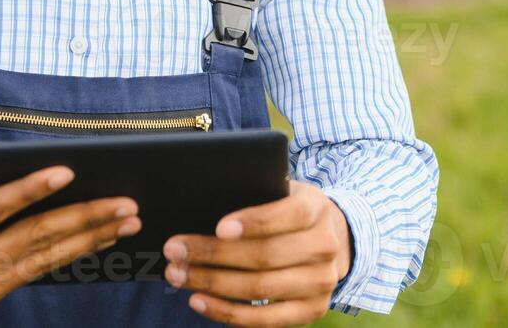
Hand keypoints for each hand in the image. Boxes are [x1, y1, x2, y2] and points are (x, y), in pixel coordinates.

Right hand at [0, 163, 140, 327]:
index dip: (28, 190)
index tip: (64, 171)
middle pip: (36, 237)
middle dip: (85, 218)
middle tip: (127, 202)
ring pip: (47, 257)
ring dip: (91, 236)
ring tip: (130, 218)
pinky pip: (39, 269)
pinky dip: (73, 252)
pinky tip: (101, 238)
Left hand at [162, 181, 351, 325]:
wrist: (332, 238)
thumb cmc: (289, 211)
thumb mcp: (282, 192)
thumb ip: (256, 197)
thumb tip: (200, 208)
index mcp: (316, 208)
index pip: (287, 215)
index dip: (254, 222)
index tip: (219, 227)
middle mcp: (325, 246)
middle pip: (265, 256)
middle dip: (213, 254)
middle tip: (175, 250)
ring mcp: (321, 283)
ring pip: (259, 288)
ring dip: (212, 283)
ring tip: (177, 274)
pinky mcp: (310, 311)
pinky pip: (264, 320)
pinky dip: (226, 312)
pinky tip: (198, 300)